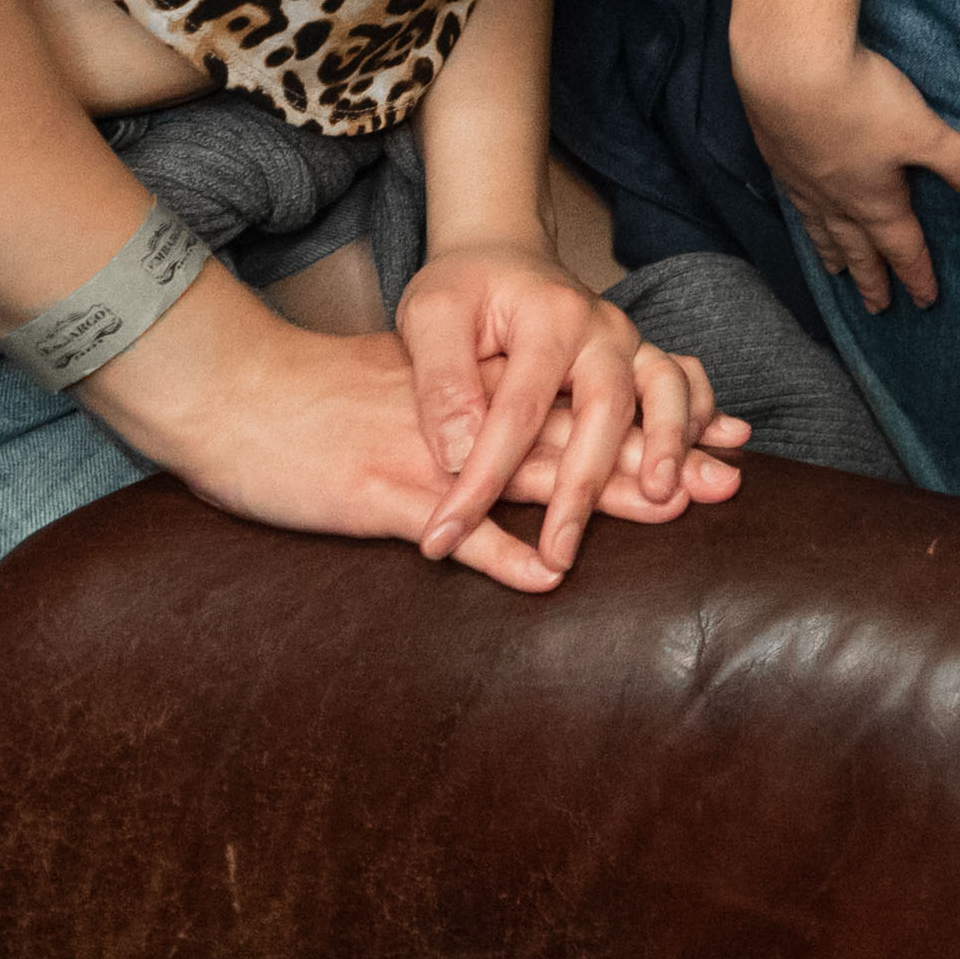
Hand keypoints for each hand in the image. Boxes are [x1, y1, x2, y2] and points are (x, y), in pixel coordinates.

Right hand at [92, 297, 711, 599]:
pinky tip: (547, 578)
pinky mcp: (384, 498)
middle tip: (730, 473)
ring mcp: (430, 460)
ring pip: (532, 478)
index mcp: (472, 392)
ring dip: (605, 499)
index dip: (645, 415)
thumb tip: (513, 420)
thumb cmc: (308, 394)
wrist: (229, 393)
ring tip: (676, 512)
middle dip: (656, 457)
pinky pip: (453, 532)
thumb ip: (461, 397)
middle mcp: (465, 421)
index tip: (715, 424)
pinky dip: (498, 555)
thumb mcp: (399, 381)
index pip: (574, 400)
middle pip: (576, 437)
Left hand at [395, 239, 744, 576]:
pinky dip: (706, 418)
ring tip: (663, 498)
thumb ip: (441, 383)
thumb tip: (456, 458)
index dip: (481, 479)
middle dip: (584, 487)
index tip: (444, 535)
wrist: (504, 252)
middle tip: (559, 554)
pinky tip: (718, 448)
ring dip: (671, 447)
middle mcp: (601, 328)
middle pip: (605, 410)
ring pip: (667, 392)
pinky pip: (690, 384)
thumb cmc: (463, 289)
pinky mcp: (643, 360)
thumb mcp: (429, 318)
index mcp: (546, 316)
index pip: (515, 411)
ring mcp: (631, 343)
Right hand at [737, 39, 959, 313]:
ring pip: (819, 227)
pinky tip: (801, 206)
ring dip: (831, 252)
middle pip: (856, 248)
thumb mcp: (922, 131)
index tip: (924, 301)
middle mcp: (835, 199)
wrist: (788, 68)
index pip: (901, 247)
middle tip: (876, 309)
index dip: (917, 275)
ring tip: (834, 271)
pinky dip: (803, 215)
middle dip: (871, 279)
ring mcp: (802, 180)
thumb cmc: (860, 100)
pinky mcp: (778, 153)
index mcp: (874, 200)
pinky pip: (793, 199)